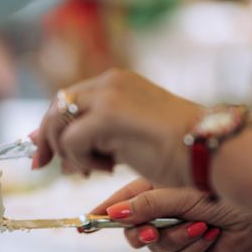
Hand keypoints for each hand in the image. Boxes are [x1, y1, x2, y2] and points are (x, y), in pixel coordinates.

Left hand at [32, 68, 201, 185]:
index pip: (69, 99)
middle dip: (46, 139)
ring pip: (59, 123)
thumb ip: (93, 138)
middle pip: (58, 107)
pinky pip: (71, 142)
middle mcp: (110, 83)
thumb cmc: (176, 152)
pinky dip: (82, 161)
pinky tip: (108, 168)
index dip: (51, 126)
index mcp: (117, 83)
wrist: (208, 152)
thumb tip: (55, 152)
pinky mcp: (108, 116)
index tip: (43, 153)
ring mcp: (109, 96)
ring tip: (94, 169)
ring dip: (68, 153)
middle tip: (44, 165)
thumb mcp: (126, 139)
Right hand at [90, 178, 251, 251]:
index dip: (101, 214)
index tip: (83, 223)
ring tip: (201, 225)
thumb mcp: (180, 193)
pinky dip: (192, 247)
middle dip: (142, 231)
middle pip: (131, 231)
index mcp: (156, 190)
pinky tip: (210, 235)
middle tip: (153, 230)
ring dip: (176, 237)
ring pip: (153, 247)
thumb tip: (114, 214)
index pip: (121, 203)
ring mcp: (174, 234)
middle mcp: (162, 213)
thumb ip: (146, 204)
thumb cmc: (224, 193)